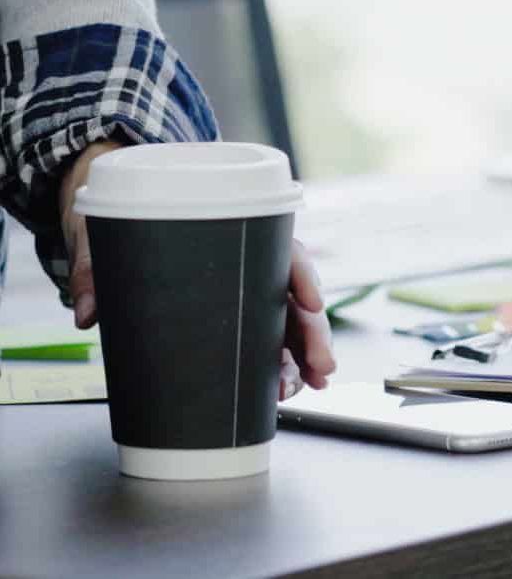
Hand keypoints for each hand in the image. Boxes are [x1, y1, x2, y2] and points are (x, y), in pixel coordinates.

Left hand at [59, 144, 336, 399]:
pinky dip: (283, 368)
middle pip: (295, 297)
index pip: (282, 251)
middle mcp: (250, 266)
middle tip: (321, 366)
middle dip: (314, 333)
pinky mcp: (232, 324)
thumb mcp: (109, 239)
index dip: (301, 276)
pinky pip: (267, 344)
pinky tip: (287, 389)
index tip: (310, 302)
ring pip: (288, 325)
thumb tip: (87, 313)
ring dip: (305, 357)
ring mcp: (244, 297)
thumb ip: (96, 270)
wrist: (123, 232)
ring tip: (308, 386)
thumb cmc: (134, 225)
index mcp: (237, 236)